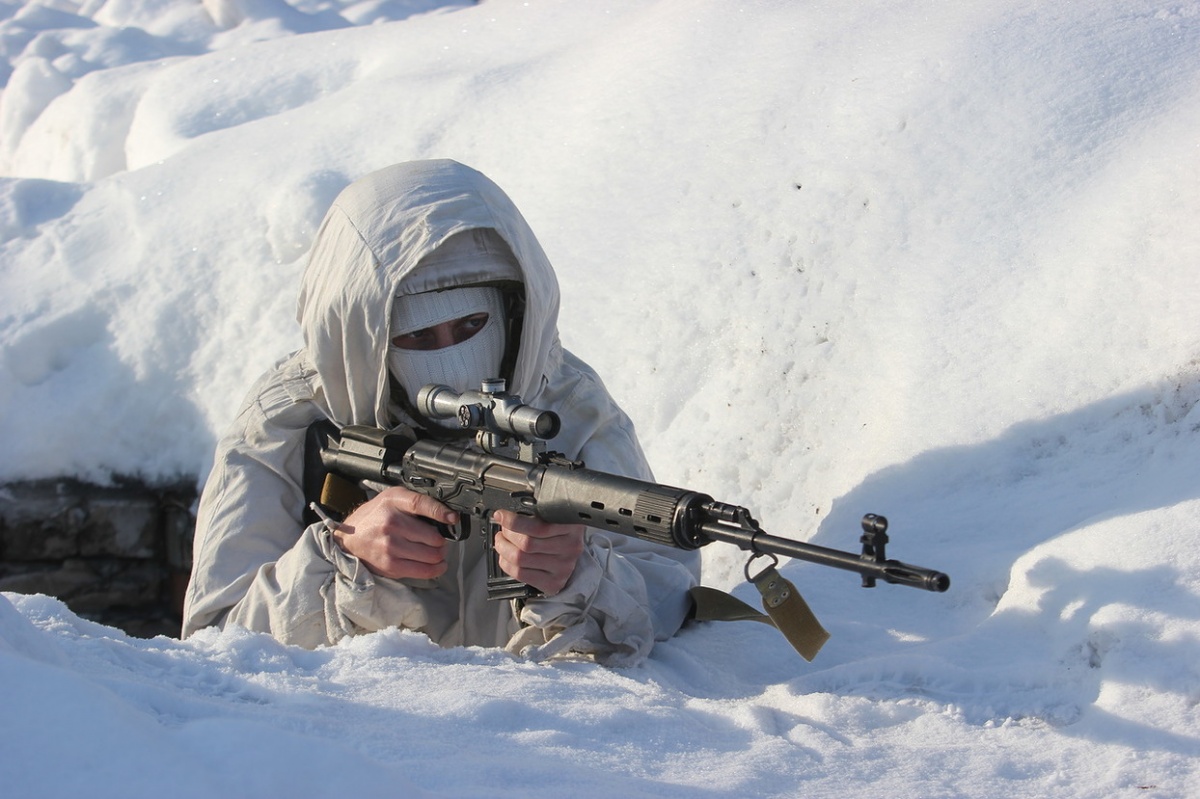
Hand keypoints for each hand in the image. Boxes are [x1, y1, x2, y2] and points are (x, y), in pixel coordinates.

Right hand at [333, 486, 453, 579]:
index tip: (452, 518)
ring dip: (440, 555)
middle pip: (434, 537)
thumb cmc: (375, 516)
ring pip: (433, 556)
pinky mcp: (391, 565)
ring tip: (437, 551)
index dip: (442, 512)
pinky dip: (436, 569)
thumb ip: (417, 501)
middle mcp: (392, 524)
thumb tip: (445, 513)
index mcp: (394, 503)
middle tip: (439, 539)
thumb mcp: (393, 497)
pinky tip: (437, 564)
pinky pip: (424, 571)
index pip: (422, 505)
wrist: (350, 537)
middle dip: (442, 540)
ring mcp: (391, 547)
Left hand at [491, 509, 585, 594]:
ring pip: (520, 559)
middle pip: (526, 543)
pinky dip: (506, 564)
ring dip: (503, 548)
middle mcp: (569, 548)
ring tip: (502, 542)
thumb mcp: (555, 516)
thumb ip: (536, 513)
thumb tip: (506, 515)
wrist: (571, 553)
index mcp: (571, 527)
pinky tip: (506, 557)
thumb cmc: (559, 531)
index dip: (513, 521)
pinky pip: (520, 574)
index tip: (501, 516)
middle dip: (507, 535)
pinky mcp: (553, 583)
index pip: (537, 526)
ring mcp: (562, 567)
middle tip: (503, 530)